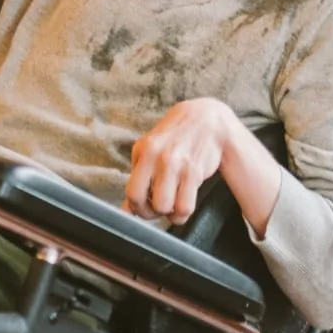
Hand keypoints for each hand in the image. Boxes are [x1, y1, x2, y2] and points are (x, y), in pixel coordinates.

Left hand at [124, 98, 239, 225]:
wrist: (206, 118)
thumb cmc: (174, 138)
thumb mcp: (149, 150)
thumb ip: (138, 178)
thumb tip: (126, 210)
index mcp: (144, 152)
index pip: (132, 193)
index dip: (137, 207)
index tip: (144, 206)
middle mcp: (159, 158)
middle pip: (149, 204)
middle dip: (154, 213)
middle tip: (159, 205)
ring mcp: (178, 165)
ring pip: (168, 208)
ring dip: (170, 214)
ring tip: (173, 204)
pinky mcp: (195, 172)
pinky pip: (185, 207)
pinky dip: (183, 212)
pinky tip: (184, 201)